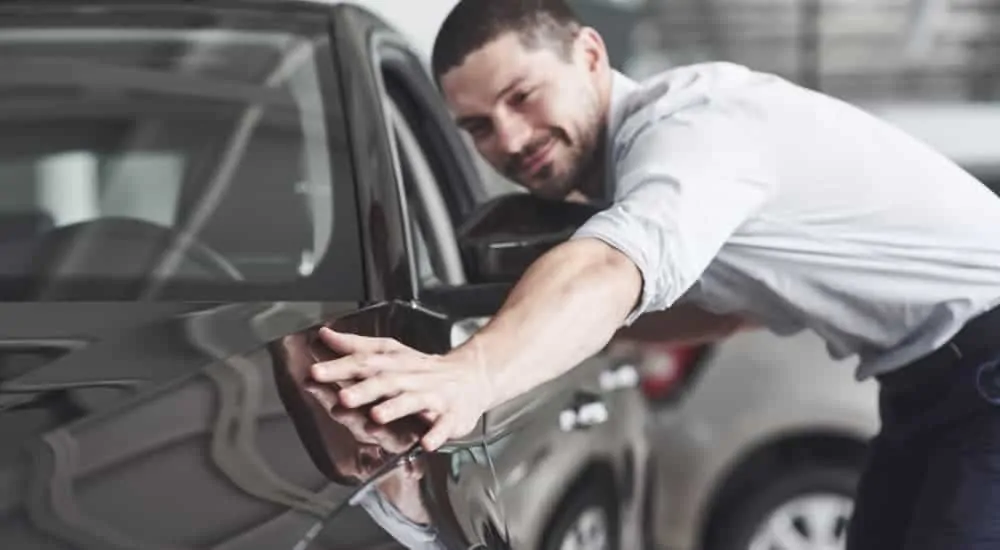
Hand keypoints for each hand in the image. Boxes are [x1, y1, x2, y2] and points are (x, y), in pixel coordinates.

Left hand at [309, 327, 495, 450]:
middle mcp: (413, 377)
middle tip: (343, 397)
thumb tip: (326, 335)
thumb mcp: (391, 352)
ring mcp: (434, 396)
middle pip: (387, 380)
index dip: (341, 367)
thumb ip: (357, 346)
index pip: (366, 361)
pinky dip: (436, 434)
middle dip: (365, 389)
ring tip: (378, 416)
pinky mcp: (452, 415)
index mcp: (396, 362)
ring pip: (414, 400)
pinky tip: (426, 443)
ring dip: (396, 407)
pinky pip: (444, 425)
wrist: (473, 376)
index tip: (316, 372)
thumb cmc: (425, 368)